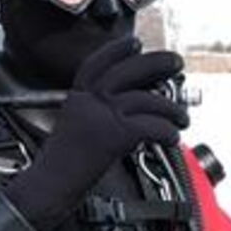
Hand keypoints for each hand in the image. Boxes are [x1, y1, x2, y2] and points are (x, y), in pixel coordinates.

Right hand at [4, 37, 189, 230]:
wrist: (48, 187)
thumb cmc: (61, 167)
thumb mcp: (74, 128)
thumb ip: (96, 113)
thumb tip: (133, 106)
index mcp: (78, 98)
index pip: (98, 62)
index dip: (118, 50)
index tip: (136, 43)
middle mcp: (89, 102)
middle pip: (128, 71)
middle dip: (157, 63)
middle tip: (175, 62)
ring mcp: (101, 117)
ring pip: (147, 99)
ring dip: (172, 108)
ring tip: (181, 117)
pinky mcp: (114, 136)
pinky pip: (151, 126)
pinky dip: (168, 131)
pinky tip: (172, 137)